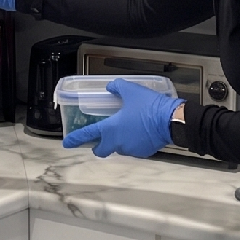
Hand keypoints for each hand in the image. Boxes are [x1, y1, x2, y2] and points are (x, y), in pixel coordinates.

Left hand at [63, 79, 183, 157]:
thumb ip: (117, 88)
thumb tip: (110, 87)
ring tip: (126, 129)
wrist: (171, 120)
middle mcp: (118, 143)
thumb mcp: (131, 91)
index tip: (67, 142)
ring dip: (118, 142)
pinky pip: (133, 148)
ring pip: (118, 148)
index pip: (88, 135)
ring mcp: (130, 150)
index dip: (75, 139)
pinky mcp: (143, 152)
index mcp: (111, 129)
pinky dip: (132, 142)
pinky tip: (139, 132)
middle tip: (99, 138)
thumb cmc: (149, 106)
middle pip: (101, 150)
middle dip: (98, 146)